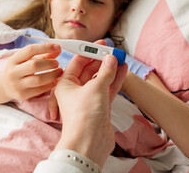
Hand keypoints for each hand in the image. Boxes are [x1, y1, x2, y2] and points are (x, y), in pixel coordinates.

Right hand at [0, 43, 62, 100]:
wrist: (4, 86)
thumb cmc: (20, 69)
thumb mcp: (26, 60)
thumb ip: (42, 54)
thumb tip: (58, 49)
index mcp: (13, 59)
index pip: (30, 50)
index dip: (45, 47)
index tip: (58, 47)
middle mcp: (13, 72)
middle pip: (34, 65)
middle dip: (49, 63)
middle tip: (57, 63)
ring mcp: (17, 85)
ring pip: (38, 79)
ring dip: (52, 75)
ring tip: (60, 72)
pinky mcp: (22, 95)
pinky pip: (40, 90)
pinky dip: (50, 85)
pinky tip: (56, 81)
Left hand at [52, 52, 127, 166]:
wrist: (89, 143)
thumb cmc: (84, 115)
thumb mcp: (95, 88)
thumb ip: (105, 72)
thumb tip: (111, 59)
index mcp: (65, 84)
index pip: (77, 63)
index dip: (89, 52)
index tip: (101, 45)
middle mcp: (75, 91)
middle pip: (89, 70)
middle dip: (101, 60)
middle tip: (113, 51)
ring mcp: (88, 99)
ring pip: (100, 79)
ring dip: (110, 69)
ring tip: (121, 58)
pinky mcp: (100, 107)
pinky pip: (107, 89)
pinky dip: (115, 80)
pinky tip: (123, 70)